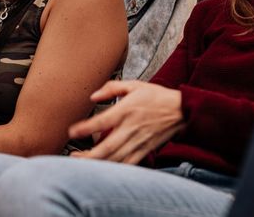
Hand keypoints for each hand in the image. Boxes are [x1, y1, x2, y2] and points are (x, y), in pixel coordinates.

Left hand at [69, 81, 183, 164]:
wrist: (181, 110)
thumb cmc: (158, 97)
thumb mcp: (135, 85)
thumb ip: (112, 88)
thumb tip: (94, 95)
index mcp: (126, 111)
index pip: (101, 122)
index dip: (84, 128)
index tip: (72, 131)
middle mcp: (131, 128)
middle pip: (106, 147)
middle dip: (87, 155)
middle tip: (74, 156)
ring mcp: (138, 141)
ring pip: (115, 158)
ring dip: (98, 163)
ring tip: (84, 163)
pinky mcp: (144, 149)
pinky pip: (128, 163)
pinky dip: (115, 168)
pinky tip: (105, 167)